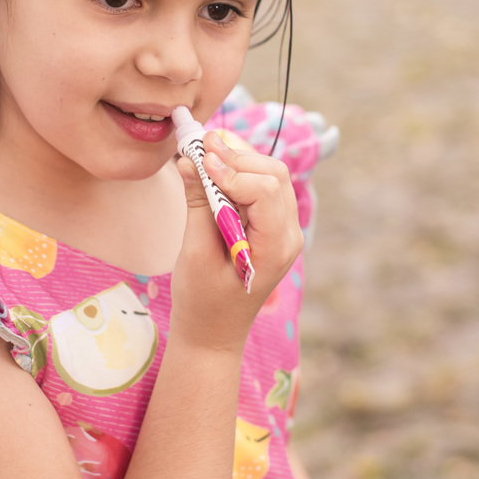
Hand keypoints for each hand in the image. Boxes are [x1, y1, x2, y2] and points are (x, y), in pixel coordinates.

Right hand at [171, 131, 302, 352]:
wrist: (213, 332)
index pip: (264, 191)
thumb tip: (189, 160)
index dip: (231, 171)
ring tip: (203, 154)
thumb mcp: (194, 254)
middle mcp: (289, 235)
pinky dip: (240, 172)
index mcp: (275, 248)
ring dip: (238, 160)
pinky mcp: (272, 225)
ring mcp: (285, 229)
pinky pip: (263, 186)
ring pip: (271, 175)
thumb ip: (198, 204)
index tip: (198, 159)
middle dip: (236, 158)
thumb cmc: (202, 302)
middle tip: (199, 146)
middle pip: (273, 175)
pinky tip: (214, 169)